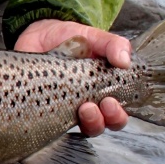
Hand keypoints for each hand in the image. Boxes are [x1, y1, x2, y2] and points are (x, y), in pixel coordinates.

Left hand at [14, 19, 130, 135]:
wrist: (38, 36)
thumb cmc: (70, 38)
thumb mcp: (94, 37)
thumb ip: (112, 45)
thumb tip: (125, 61)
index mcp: (105, 88)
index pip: (119, 111)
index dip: (119, 114)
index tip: (112, 101)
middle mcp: (90, 102)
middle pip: (106, 123)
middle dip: (109, 119)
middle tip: (103, 104)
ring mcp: (69, 107)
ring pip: (86, 128)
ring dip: (91, 122)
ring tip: (85, 108)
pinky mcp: (49, 108)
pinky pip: (57, 124)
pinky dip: (61, 121)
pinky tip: (58, 108)